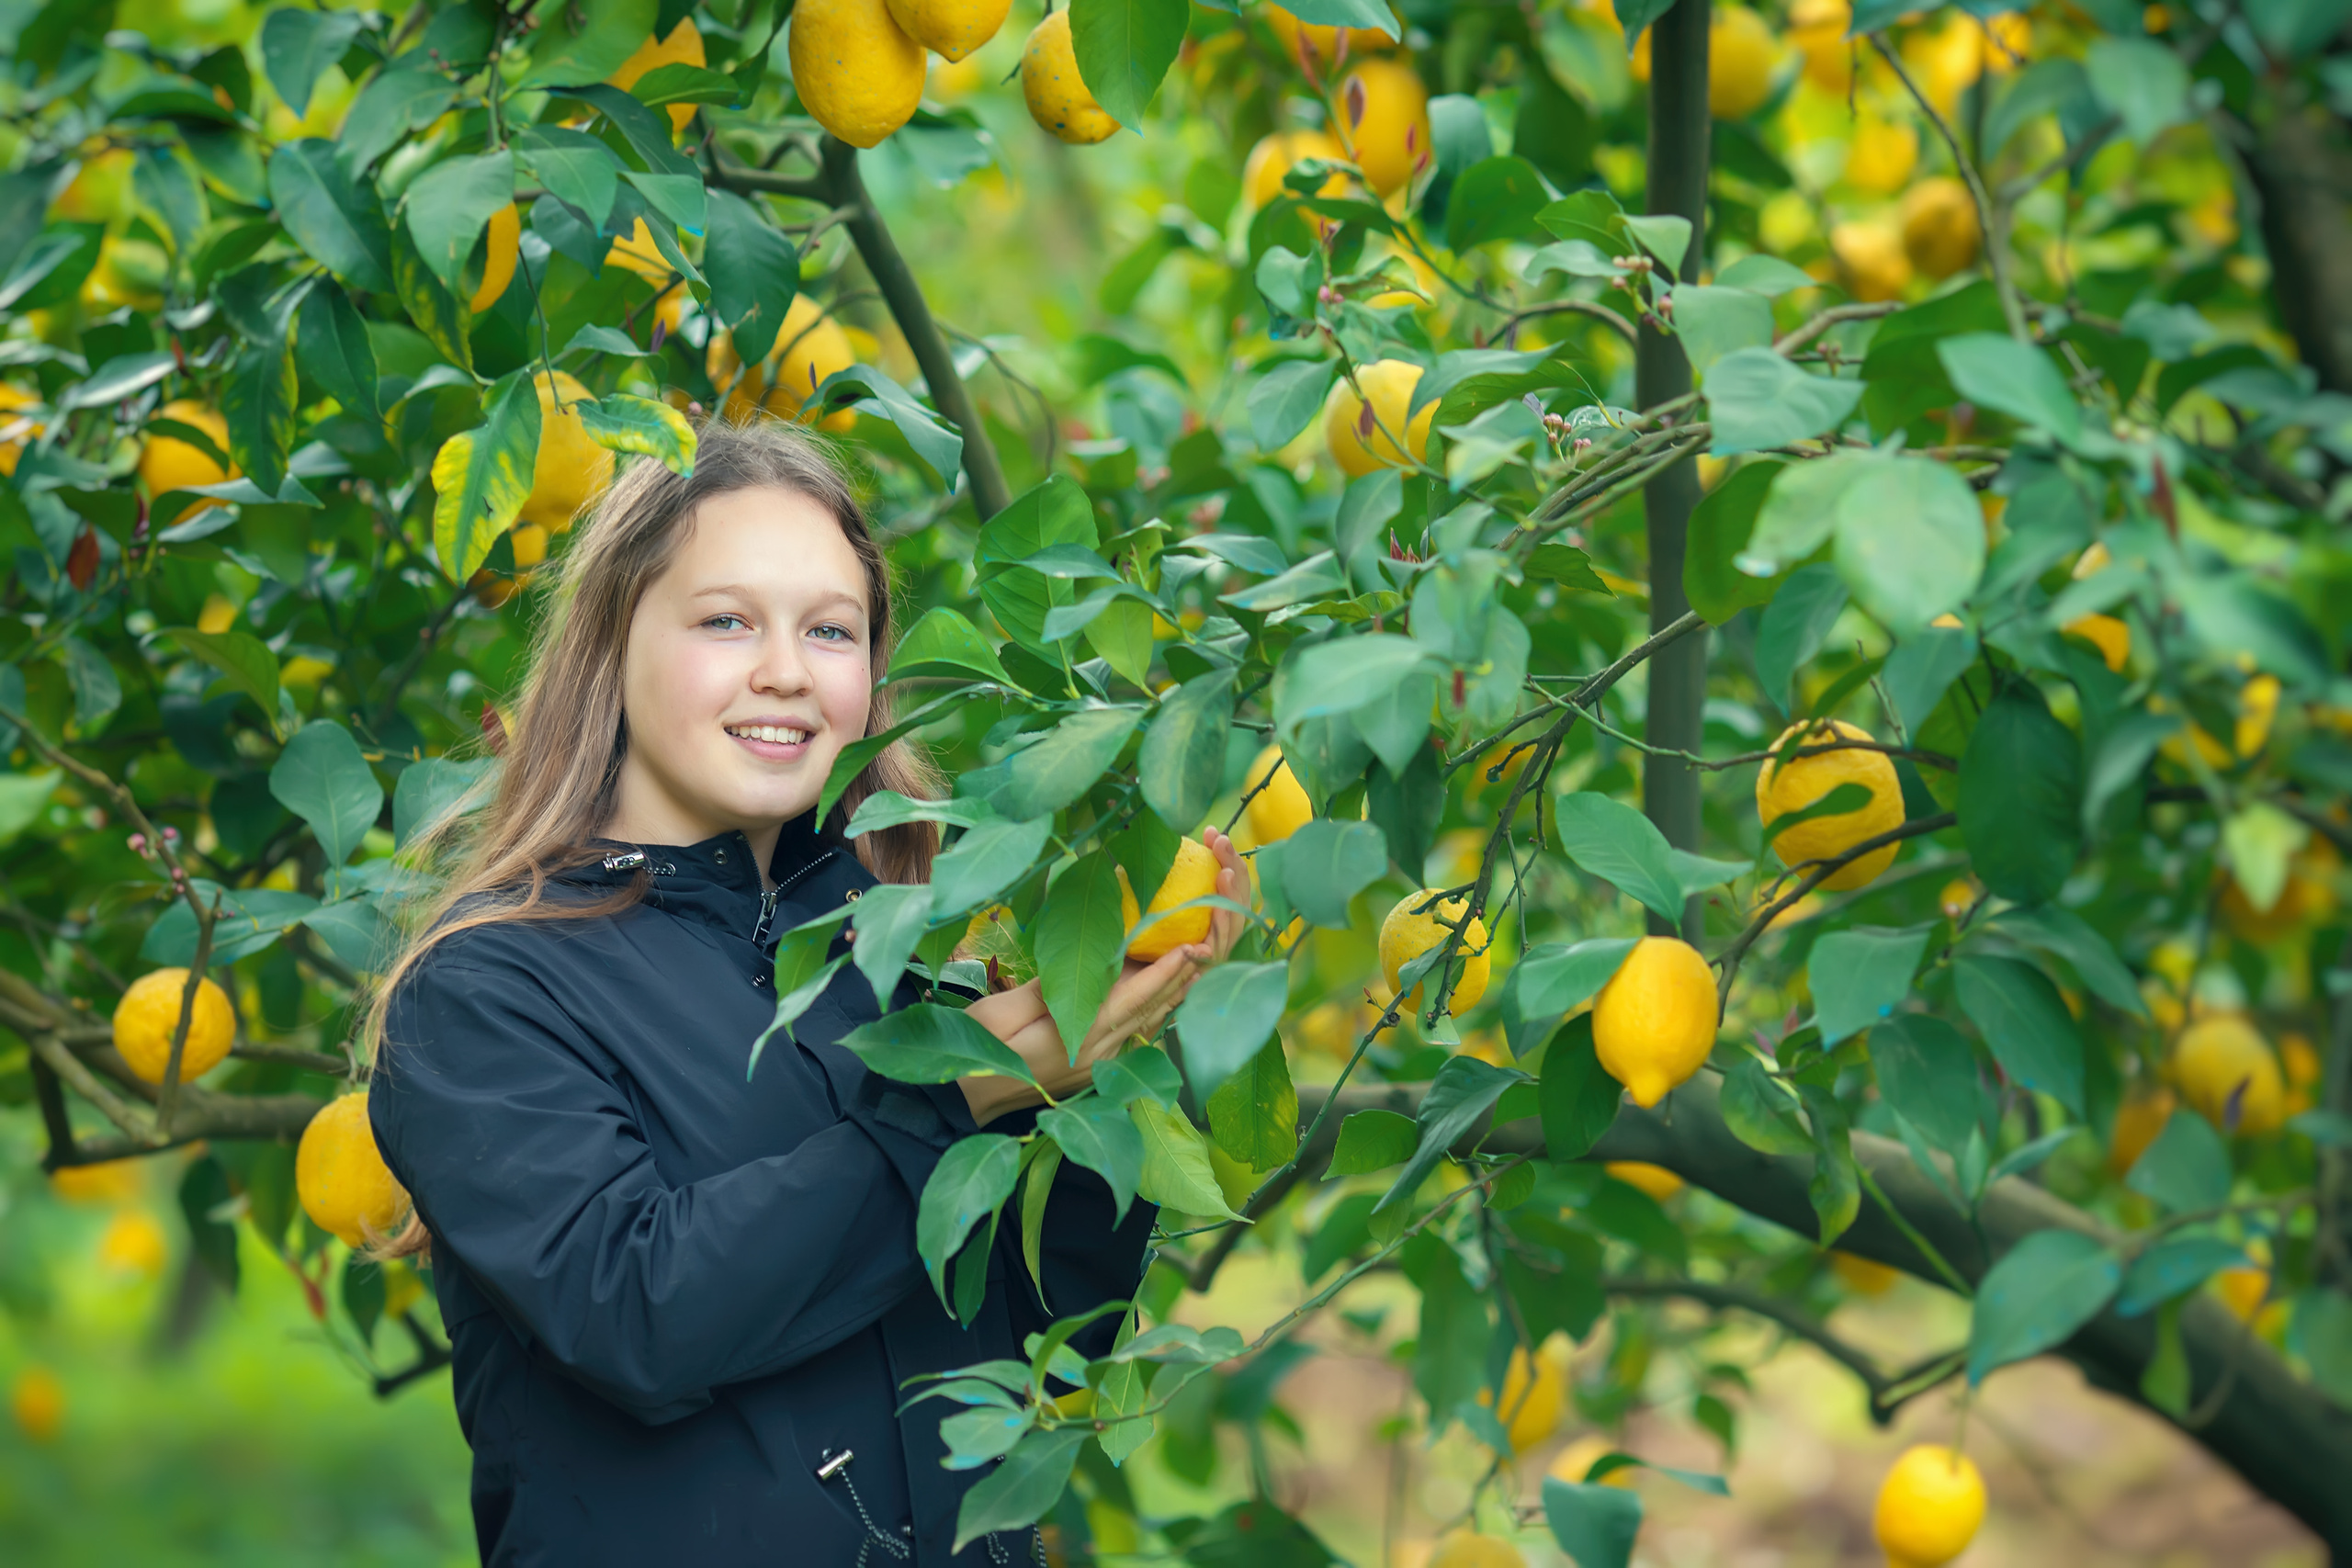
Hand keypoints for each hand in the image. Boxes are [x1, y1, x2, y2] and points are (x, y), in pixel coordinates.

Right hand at [957, 828, 1248, 1125]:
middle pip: (1150, 1012)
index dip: (1163, 972)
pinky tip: (1167, 991)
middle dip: (1181, 979)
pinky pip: (1135, 1033)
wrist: (966, 1098)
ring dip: (1175, 994)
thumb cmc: (977, 1049)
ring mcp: (1099, 1063)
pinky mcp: (1095, 1065)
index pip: (1131, 1001)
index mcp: (1078, 1040)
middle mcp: (1098, 1055)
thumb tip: (1082, 964)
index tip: (1190, 946)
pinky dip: (1155, 1008)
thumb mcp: (1002, 1012)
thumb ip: (1046, 989)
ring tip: (1199, 961)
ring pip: (1148, 1024)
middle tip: (1210, 944)